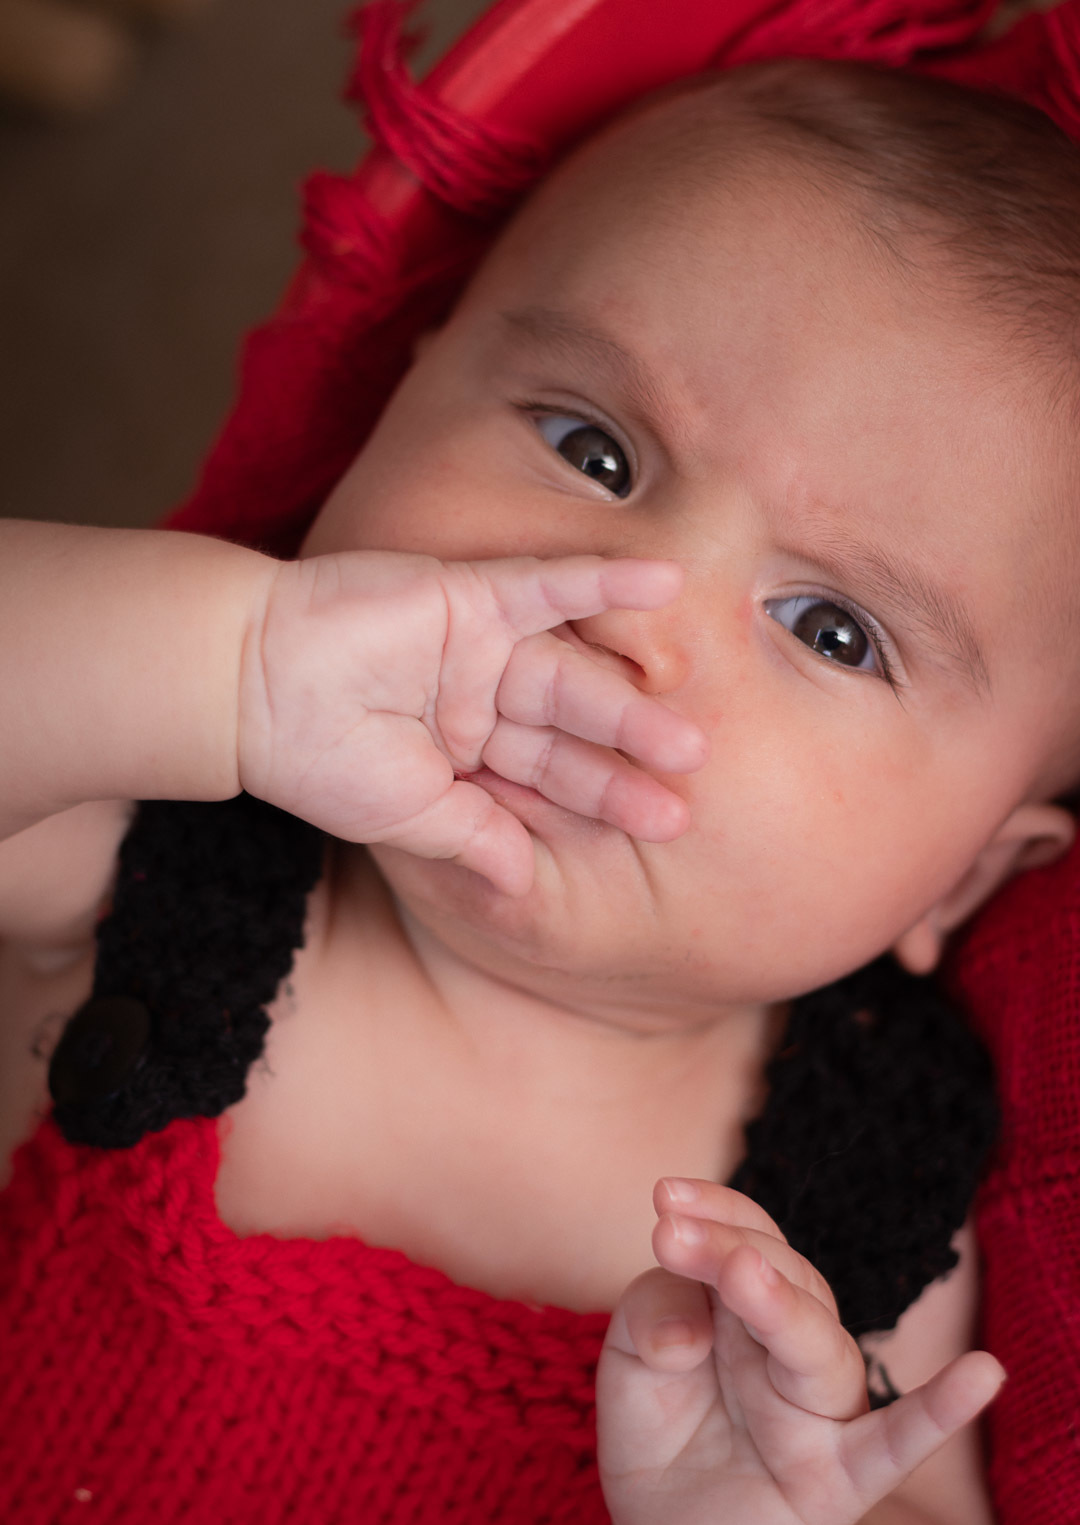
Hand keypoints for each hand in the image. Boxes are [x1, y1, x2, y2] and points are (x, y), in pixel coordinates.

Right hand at [237, 550, 706, 893]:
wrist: (251, 687)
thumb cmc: (319, 761)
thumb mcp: (408, 817)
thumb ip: (474, 838)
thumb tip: (523, 886)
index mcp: (467, 757)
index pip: (548, 779)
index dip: (604, 799)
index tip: (666, 822)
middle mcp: (481, 701)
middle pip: (571, 728)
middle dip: (628, 754)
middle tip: (694, 770)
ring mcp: (478, 647)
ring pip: (568, 671)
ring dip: (628, 694)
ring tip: (688, 728)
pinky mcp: (469, 594)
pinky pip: (548, 584)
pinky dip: (604, 581)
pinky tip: (665, 583)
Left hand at [597, 1179, 1004, 1524]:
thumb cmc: (660, 1424)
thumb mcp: (631, 1359)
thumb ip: (652, 1317)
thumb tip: (688, 1331)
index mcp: (746, 1302)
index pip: (747, 1237)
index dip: (715, 1211)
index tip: (664, 1194)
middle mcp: (791, 1344)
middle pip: (783, 1279)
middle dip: (731, 1250)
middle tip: (672, 1233)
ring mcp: (820, 1409)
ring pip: (821, 1346)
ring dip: (785, 1305)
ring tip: (743, 1272)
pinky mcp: (841, 1479)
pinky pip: (899, 1443)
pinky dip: (942, 1412)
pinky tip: (981, 1376)